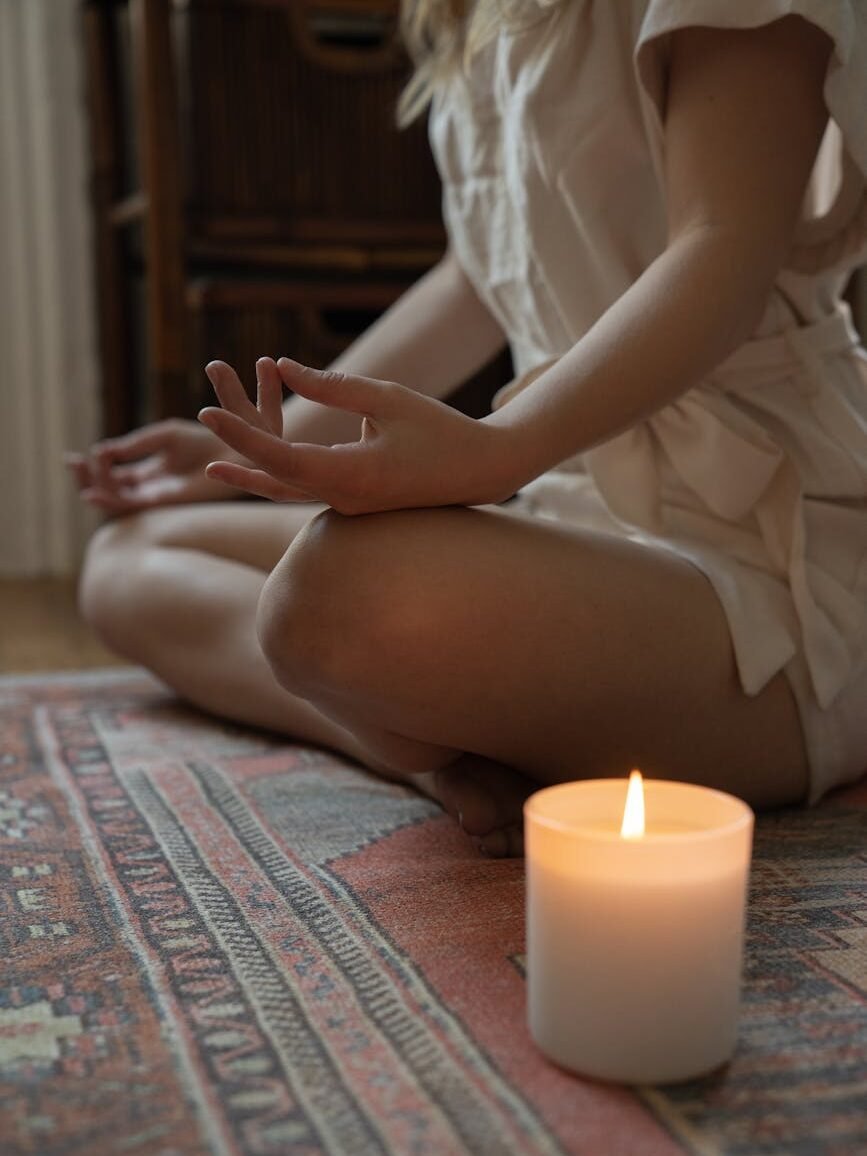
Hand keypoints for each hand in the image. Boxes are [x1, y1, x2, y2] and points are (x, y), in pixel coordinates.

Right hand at [65, 417, 244, 512]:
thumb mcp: (163, 436)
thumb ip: (135, 445)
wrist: (232, 450)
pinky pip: (131, 506)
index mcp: (150, 471)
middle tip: (72, 462)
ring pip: (116, 499)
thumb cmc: (206, 441)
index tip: (81, 454)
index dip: (93, 466)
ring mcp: (156, 496)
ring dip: (94, 486)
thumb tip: (102, 451)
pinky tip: (93, 491)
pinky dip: (109, 499)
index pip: (114, 474)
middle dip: (88, 477)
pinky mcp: (163, 501)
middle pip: (110, 489)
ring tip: (82, 469)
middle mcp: (151, 487)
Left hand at [198, 357, 514, 515]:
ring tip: (213, 463)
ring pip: (288, 492)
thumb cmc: (440, 429)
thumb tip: (282, 367)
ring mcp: (350, 506)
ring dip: (251, 472)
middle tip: (203, 418)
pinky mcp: (356, 503)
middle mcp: (345, 499)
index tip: (209, 411)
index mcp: (352, 474)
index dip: (240, 435)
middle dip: (238, 449)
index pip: (280, 457)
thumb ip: (332, 386)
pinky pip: (307, 493)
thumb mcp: (385, 398)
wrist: (481, 471)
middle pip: (275, 478)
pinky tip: (257, 468)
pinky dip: (279, 477)